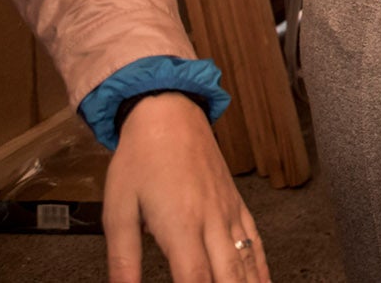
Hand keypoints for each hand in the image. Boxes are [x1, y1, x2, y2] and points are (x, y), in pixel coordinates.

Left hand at [103, 92, 267, 282]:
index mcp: (181, 225)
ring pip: (246, 261)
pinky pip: (255, 240)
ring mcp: (228, 212)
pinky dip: (260, 266)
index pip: (195, 279)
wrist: (169, 114)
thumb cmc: (140, 159)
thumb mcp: (118, 210)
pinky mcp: (236, 204)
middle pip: (228, 276)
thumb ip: (122, 258)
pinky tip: (262, 282)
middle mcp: (212, 221)